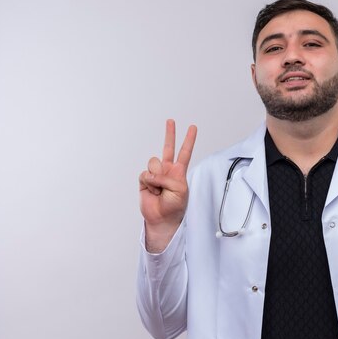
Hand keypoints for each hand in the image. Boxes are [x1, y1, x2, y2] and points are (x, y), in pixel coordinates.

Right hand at [139, 120, 196, 250]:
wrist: (162, 217)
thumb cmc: (175, 205)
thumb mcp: (180, 189)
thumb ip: (168, 177)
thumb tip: (153, 174)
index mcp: (179, 171)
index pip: (185, 152)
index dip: (189, 140)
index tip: (193, 127)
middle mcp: (167, 169)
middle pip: (168, 148)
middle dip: (169, 134)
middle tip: (170, 121)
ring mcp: (156, 174)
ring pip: (154, 163)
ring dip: (157, 176)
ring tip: (160, 188)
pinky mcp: (144, 180)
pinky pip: (145, 174)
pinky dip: (149, 183)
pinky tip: (152, 191)